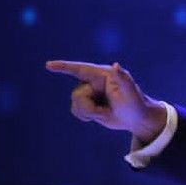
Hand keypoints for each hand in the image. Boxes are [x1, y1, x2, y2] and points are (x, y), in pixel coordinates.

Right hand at [45, 60, 166, 142]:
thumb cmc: (136, 104)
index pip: (79, 69)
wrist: (137, 118)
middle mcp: (94, 81)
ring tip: (104, 113)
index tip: (48, 65)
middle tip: (105, 112)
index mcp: (103, 75)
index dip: (63, 67)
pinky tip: (97, 116)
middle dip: (89, 107)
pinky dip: (84, 116)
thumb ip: (123, 78)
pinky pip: (75, 109)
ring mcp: (89, 92)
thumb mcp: (130, 93)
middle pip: (77, 94)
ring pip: (75, 103)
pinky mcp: (87, 102)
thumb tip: (115, 65)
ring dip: (88, 112)